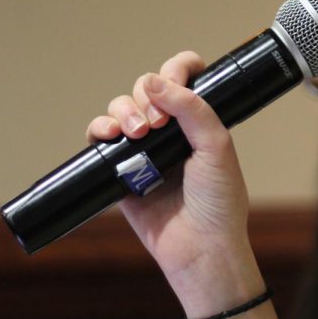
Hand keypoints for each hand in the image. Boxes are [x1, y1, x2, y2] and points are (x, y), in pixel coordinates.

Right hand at [86, 51, 251, 284]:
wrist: (200, 247)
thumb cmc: (218, 201)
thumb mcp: (217, 147)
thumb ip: (192, 109)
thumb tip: (155, 80)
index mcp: (198, 120)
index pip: (183, 77)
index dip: (175, 71)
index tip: (173, 85)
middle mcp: (170, 131)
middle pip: (146, 89)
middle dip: (146, 97)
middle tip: (156, 124)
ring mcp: (143, 150)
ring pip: (121, 110)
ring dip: (122, 111)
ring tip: (134, 133)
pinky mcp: (119, 170)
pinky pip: (100, 139)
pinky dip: (99, 129)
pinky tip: (108, 135)